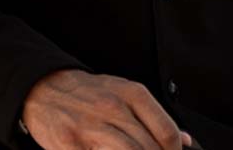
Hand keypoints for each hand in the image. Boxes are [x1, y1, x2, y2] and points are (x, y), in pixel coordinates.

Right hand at [22, 68, 194, 148]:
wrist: (47, 88)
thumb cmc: (90, 93)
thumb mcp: (124, 93)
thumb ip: (154, 116)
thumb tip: (186, 140)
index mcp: (131, 94)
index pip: (166, 130)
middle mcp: (114, 108)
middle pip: (149, 148)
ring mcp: (91, 127)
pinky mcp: (70, 143)